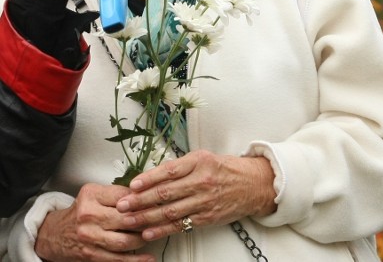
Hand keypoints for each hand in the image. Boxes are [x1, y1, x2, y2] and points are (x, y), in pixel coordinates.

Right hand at [34, 183, 154, 261]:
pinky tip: (148, 258)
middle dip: (147, 220)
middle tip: (159, 220)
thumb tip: (148, 194)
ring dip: (143, 240)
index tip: (157, 202)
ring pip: (124, 240)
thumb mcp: (94, 194)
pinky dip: (135, 260)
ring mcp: (89, 237)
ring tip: (153, 236)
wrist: (53, 234)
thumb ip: (118, 193)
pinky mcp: (90, 254)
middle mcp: (88, 215)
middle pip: (127, 219)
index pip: (125, 196)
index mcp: (92, 195)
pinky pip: (116, 259)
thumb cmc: (81, 211)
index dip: (144, 199)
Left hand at [115, 150, 275, 240]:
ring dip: (146, 217)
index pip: (168, 171)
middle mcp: (202, 180)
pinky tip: (148, 231)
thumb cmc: (227, 169)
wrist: (254, 184)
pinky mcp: (207, 217)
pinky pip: (180, 225)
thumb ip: (182, 166)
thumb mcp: (206, 158)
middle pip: (165, 193)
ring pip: (170, 211)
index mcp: (200, 161)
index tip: (131, 185)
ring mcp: (205, 200)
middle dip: (140, 200)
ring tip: (128, 220)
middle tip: (122, 205)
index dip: (147, 179)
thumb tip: (152, 176)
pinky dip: (162, 229)